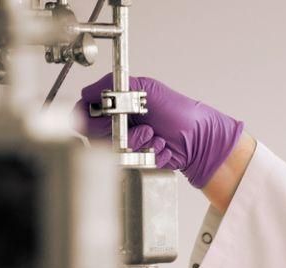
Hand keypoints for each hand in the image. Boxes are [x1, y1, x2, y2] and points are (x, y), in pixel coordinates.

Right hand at [73, 75, 244, 189]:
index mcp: (116, 104)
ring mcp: (128, 144)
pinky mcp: (137, 161)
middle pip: (96, 134)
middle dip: (122, 131)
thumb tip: (88, 91)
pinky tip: (162, 147)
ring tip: (156, 136)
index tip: (111, 116)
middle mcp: (119, 124)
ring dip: (139, 143)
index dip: (92, 116)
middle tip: (145, 127)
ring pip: (115, 151)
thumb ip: (115, 86)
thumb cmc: (179, 112)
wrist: (201, 138)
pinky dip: (150, 155)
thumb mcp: (147, 89)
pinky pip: (132, 163)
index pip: (85, 111)